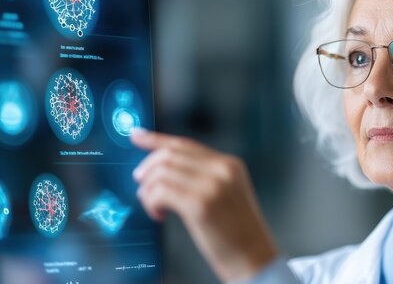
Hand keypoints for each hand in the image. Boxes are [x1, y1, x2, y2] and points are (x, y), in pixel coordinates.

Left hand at [131, 129, 277, 282]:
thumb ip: (203, 176)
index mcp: (230, 164)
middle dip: (148, 169)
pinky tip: (159, 215)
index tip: (137, 135)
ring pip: (162, 172)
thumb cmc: (237, 233)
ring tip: (154, 207)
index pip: (186, 144)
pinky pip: (160, 192)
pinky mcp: (200, 204)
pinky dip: (151, 202)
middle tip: (141, 185)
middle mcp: (222, 169)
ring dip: (148, 190)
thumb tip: (163, 169)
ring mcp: (212, 185)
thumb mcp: (227, 194)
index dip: (157, 139)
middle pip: (170, 154)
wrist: (254, 258)